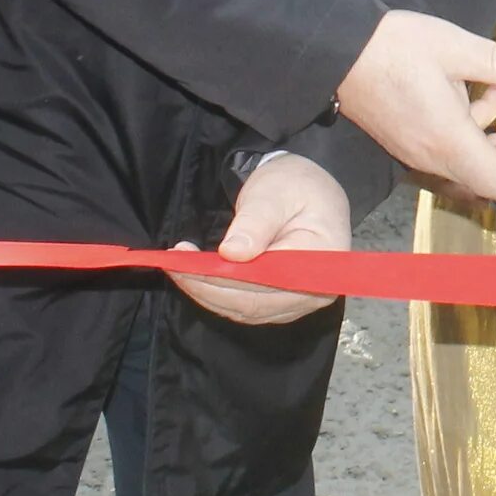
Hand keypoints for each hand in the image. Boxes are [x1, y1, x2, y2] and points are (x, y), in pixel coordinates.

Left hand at [172, 153, 350, 326]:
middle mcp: (315, 290)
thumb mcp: (275, 192)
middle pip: (254, 302)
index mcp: (323, 259)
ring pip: (244, 309)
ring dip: (206, 292)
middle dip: (207, 286)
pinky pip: (244, 307)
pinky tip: (194, 276)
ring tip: (177, 266)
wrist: (306, 191)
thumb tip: (232, 253)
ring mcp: (298, 301)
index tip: (187, 263)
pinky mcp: (280, 303)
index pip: (269, 280)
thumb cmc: (294, 186)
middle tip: (172, 263)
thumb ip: (256, 222)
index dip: (225, 278)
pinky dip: (215, 294)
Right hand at [333, 11, 495, 201]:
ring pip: (471, 156)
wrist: (336, 50)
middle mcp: (433, 155)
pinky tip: (479, 85)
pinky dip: (472, 123)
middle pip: (489, 172)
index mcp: (449, 140)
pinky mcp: (409, 139)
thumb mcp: (455, 47)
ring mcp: (418, 150)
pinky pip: (451, 144)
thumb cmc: (394, 48)